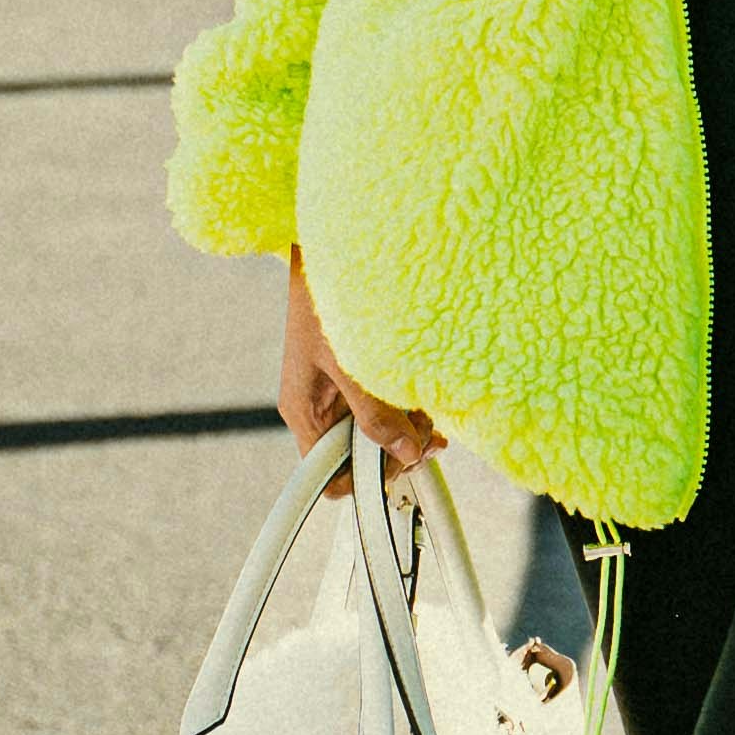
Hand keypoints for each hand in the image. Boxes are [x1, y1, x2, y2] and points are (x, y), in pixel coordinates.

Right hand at [280, 250, 441, 486]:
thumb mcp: (351, 363)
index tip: (401, 460)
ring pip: (379, 433)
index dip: (369, 480)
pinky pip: (386, 407)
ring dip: (408, 426)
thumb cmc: (325, 302)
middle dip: (398, 449)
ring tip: (428, 408)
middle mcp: (321, 412)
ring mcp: (340, 396)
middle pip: (362, 458)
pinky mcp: (358, 380)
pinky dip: (408, 405)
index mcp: (306, 415)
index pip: (333, 479)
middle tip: (428, 433)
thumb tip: (406, 453)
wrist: (325, 254)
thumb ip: (377, 413)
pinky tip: (424, 394)